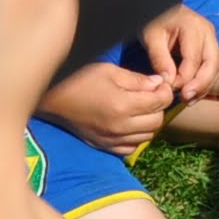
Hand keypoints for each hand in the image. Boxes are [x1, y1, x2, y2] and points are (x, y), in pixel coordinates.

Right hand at [35, 61, 174, 156]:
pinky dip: (136, 137)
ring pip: (147, 136)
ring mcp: (112, 140)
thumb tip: (158, 84)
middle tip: (151, 95)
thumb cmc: (79, 79)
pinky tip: (130, 124)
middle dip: (159, 107)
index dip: (165, 91)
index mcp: (122, 106)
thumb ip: (137, 79)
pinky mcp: (104, 146)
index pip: (160, 102)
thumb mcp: (109, 71)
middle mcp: (120, 127)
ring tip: (140, 108)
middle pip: (157, 122)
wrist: (53, 99)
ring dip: (149, 122)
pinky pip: (131, 148)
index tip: (160, 83)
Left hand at [140, 3, 218, 101]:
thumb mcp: (152, 37)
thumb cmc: (155, 21)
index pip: (195, 59)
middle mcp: (209, 33)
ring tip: (189, 100)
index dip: (184, 78)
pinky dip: (204, 82)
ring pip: (216, 68)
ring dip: (204, 86)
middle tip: (186, 99)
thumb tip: (169, 81)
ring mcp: (212, 40)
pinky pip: (212, 69)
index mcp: (195, 27)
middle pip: (213, 64)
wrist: (162, 9)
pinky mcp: (210, 48)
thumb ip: (160, 58)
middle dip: (201, 85)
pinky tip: (192, 93)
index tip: (170, 88)